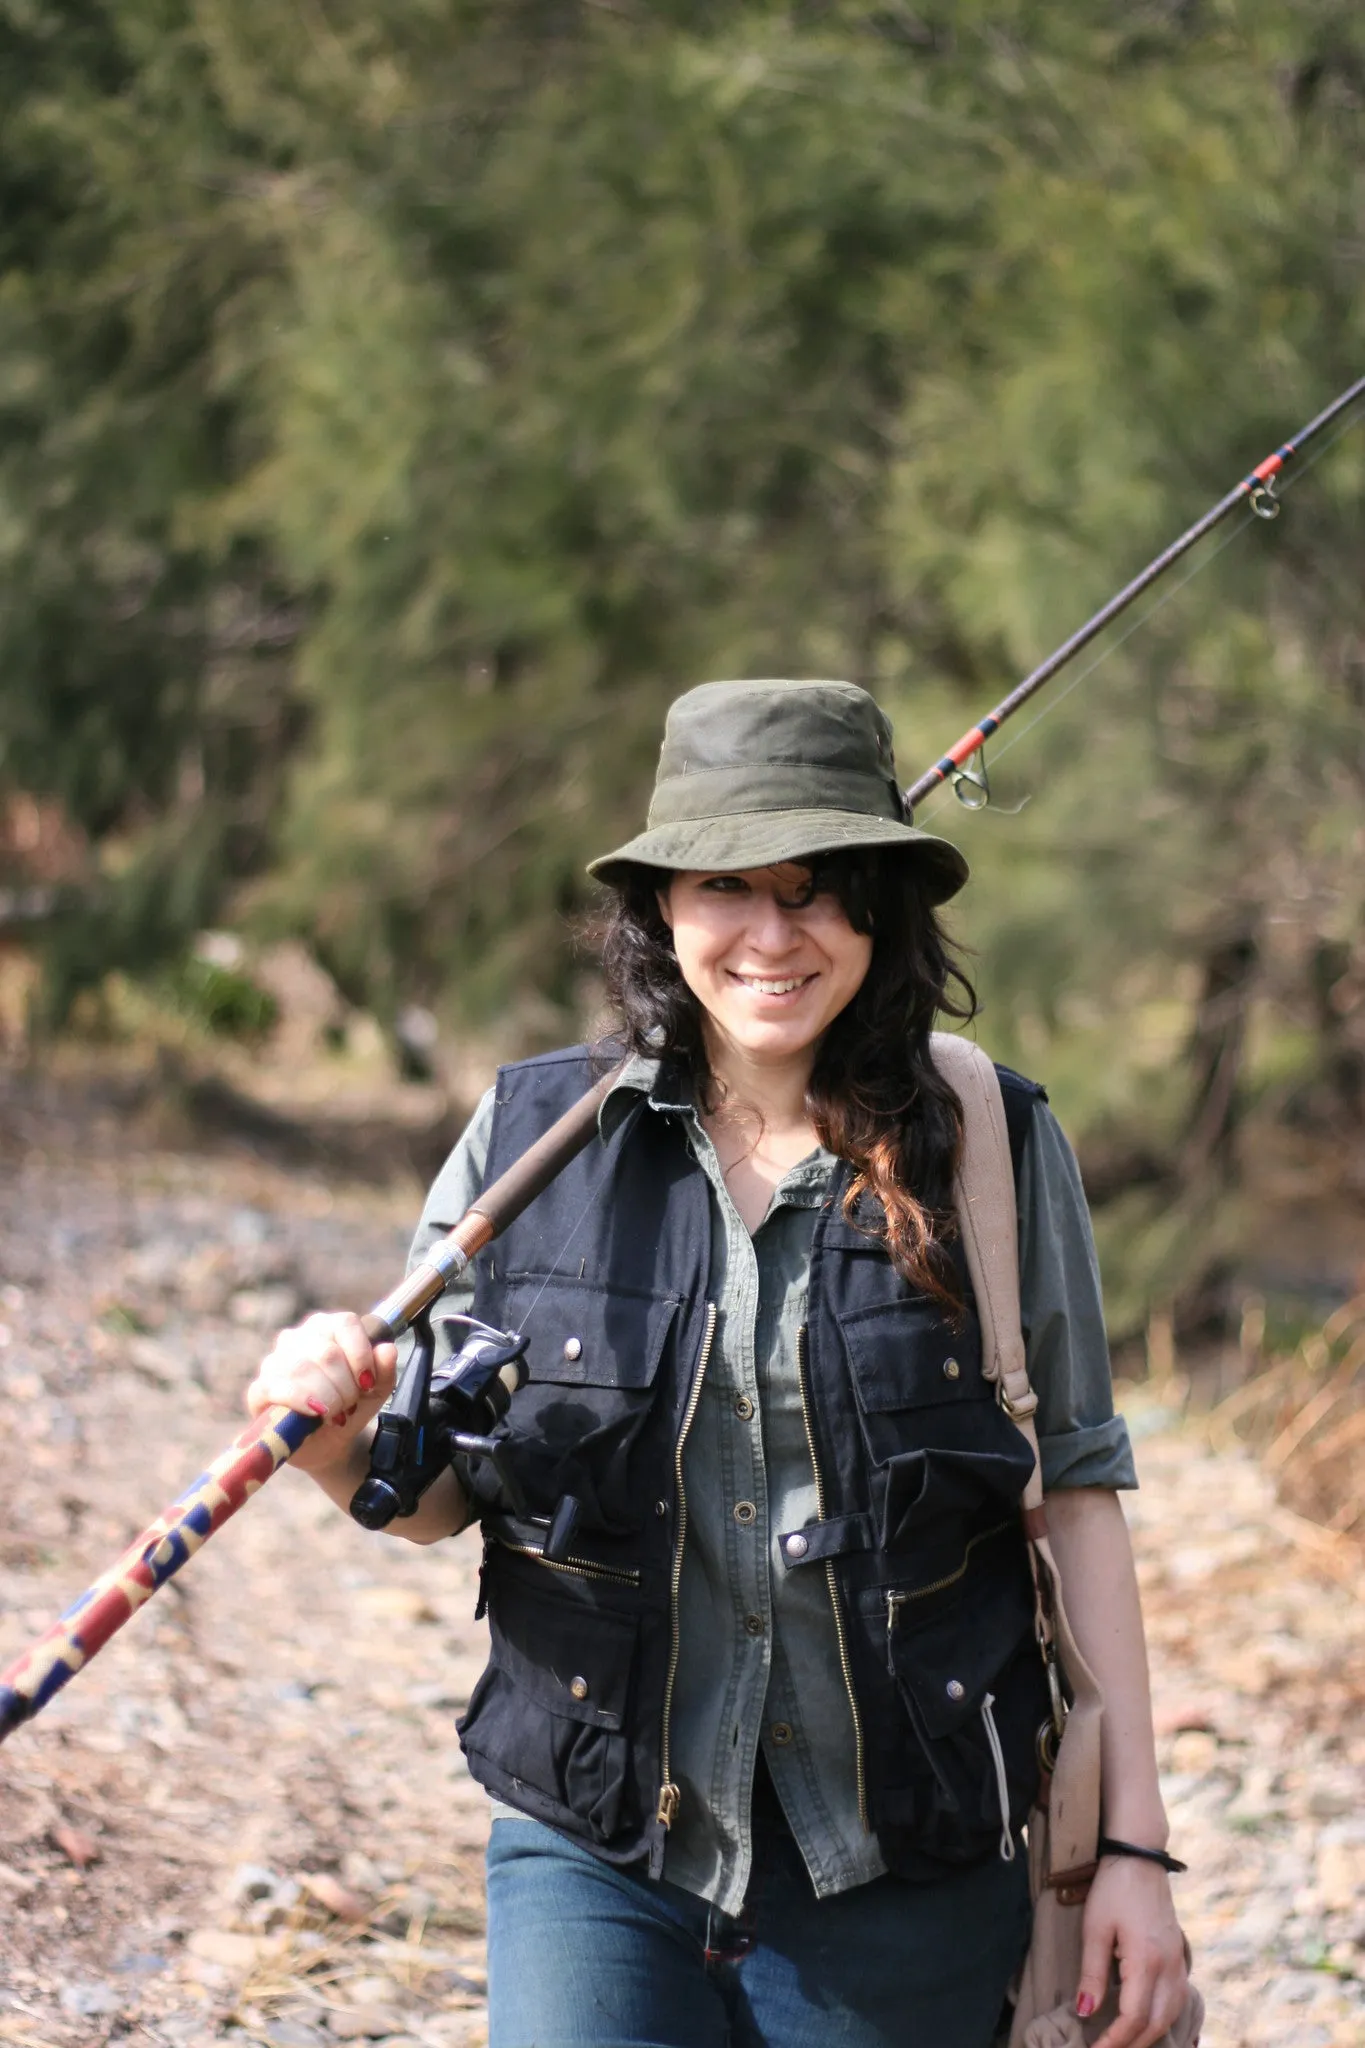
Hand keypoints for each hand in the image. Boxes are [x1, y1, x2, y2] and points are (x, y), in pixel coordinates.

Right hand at [247, 1312, 397, 1473]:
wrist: (329, 1443)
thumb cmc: (351, 1408)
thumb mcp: (377, 1391)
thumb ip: (385, 1369)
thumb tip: (386, 1349)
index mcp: (326, 1328)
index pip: (344, 1323)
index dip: (361, 1354)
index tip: (368, 1382)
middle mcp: (297, 1338)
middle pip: (326, 1351)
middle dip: (346, 1385)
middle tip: (350, 1404)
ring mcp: (274, 1362)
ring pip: (302, 1368)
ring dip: (327, 1397)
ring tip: (335, 1412)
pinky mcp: (259, 1390)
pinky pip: (277, 1387)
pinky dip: (302, 1401)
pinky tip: (316, 1413)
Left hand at [1079, 1855, 1188, 2047]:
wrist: (1139, 1856)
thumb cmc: (1113, 1888)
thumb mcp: (1095, 1928)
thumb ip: (1091, 1973)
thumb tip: (1085, 2012)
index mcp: (1146, 1961)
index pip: (1134, 2017)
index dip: (1115, 2040)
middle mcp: (1169, 1966)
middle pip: (1157, 2023)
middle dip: (1133, 2044)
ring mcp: (1178, 1960)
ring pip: (1172, 2014)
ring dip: (1150, 2034)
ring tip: (1125, 2042)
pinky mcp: (1179, 1953)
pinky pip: (1178, 1998)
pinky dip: (1164, 2017)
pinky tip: (1148, 2019)